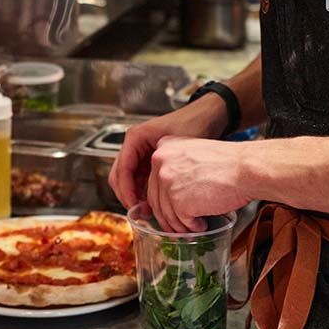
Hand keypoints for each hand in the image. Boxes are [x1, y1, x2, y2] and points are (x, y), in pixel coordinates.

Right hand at [109, 95, 227, 209]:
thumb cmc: (194, 123)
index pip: (121, 170)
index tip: (134, 207)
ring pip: (128, 180)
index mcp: (135, 137)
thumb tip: (152, 196)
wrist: (208, 116)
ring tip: (149, 210)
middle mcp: (134, 145)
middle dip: (128, 196)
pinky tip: (155, 202)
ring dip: (135, 196)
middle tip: (141, 212)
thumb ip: (161, 168)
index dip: (126, 191)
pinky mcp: (148, 160)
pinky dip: (143, 192)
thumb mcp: (175, 146)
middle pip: (119, 176)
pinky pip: (140, 179)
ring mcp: (140, 153)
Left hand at [147, 137, 254, 232]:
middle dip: (167, 216)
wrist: (246, 168)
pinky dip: (192, 227)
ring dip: (180, 225)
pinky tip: (202, 226)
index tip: (168, 208)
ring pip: (167, 214)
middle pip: (155, 199)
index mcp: (164, 147)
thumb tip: (171, 191)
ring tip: (194, 227)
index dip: (162, 198)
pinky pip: (181, 222)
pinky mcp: (179, 202)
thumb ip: (178, 167)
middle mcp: (160, 163)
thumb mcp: (195, 153)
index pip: (154, 179)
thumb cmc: (229, 162)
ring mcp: (167, 183)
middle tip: (179, 225)